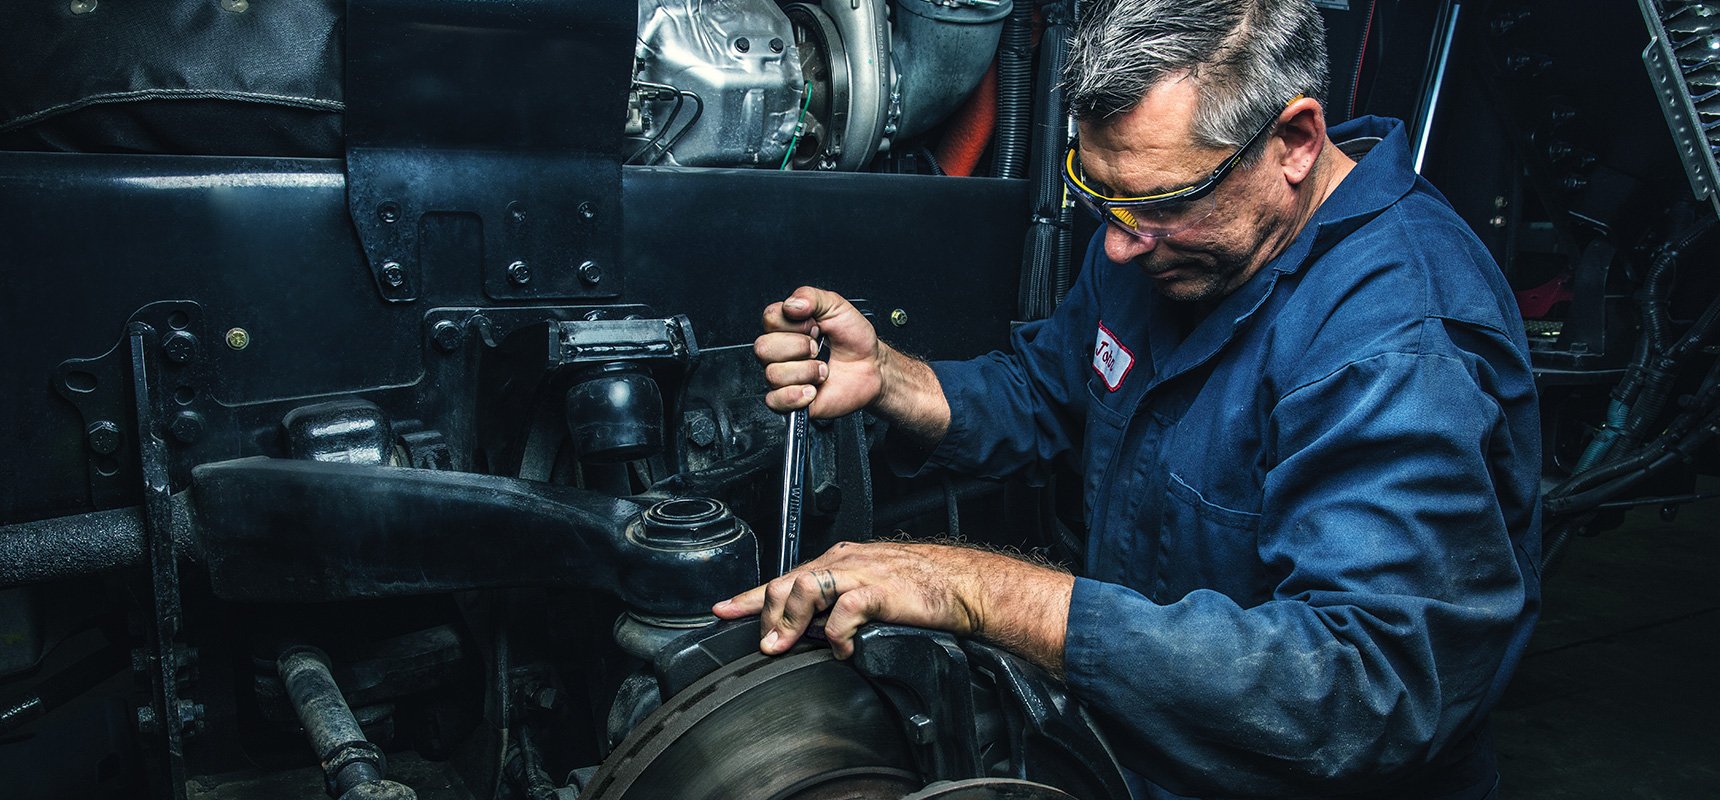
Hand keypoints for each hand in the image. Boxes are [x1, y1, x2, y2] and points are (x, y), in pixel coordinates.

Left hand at [712, 541, 1074, 672]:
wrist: (964, 585)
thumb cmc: (923, 588)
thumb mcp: (870, 592)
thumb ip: (839, 605)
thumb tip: (810, 631)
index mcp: (839, 560)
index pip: (784, 576)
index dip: (750, 596)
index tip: (723, 610)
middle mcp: (845, 561)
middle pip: (786, 582)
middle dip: (766, 616)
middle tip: (765, 645)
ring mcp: (861, 573)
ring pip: (804, 588)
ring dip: (789, 623)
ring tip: (786, 647)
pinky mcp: (879, 590)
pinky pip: (843, 611)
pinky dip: (835, 635)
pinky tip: (840, 650)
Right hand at [755, 286, 881, 416]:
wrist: (871, 368)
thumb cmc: (853, 339)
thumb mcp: (836, 307)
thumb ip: (811, 296)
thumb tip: (791, 304)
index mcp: (786, 327)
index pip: (769, 319)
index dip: (794, 323)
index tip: (815, 325)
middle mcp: (780, 352)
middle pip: (763, 348)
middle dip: (798, 347)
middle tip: (818, 348)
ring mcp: (784, 377)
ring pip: (773, 374)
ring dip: (806, 372)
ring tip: (823, 370)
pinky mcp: (789, 400)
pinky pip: (774, 400)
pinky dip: (796, 395)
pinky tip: (813, 389)